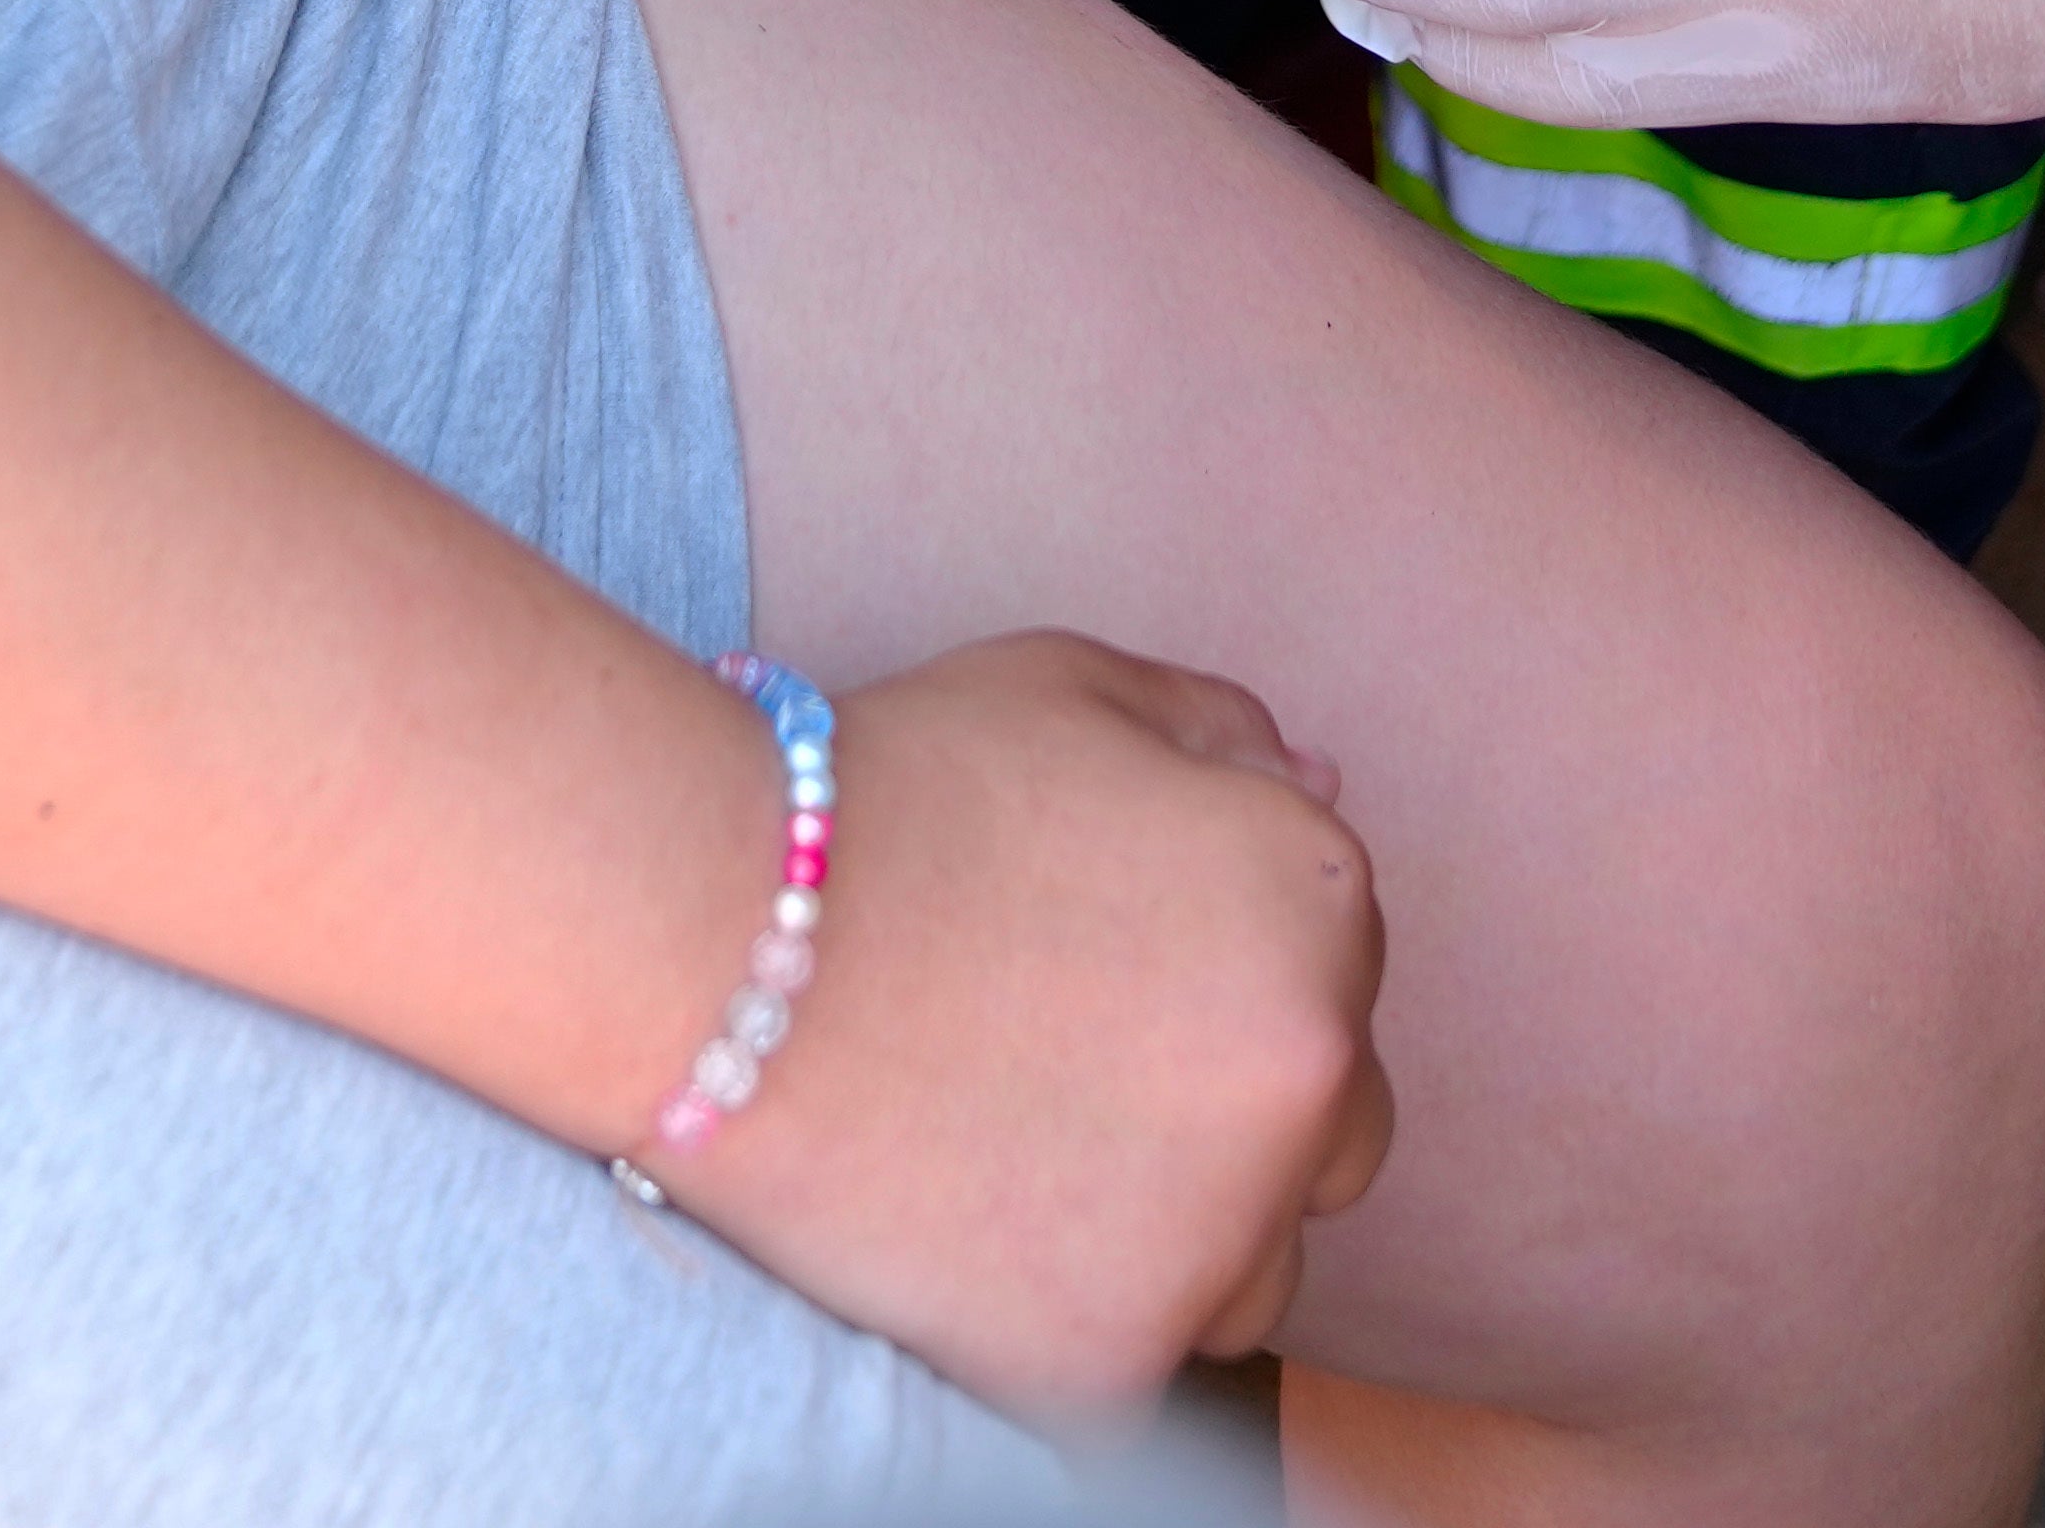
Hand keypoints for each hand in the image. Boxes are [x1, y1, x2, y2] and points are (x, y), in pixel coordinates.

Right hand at [658, 629, 1392, 1415]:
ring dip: (1187, 1228)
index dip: (1219, 966)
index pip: (1336, 965)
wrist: (707, 943)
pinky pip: (1151, 1355)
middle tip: (1075, 1073)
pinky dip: (1085, 1314)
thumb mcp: (1073, 690)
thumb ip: (1220, 734)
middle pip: (1334, 1121)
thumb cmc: (889, 799)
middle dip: (1238, 1102)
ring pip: (1264, 1263)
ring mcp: (1224, 1225)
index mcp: (1317, 901)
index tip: (1106, 972)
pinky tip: (986, 1236)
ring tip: (1026, 1158)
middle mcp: (1311, 1068)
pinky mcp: (1118, 1353)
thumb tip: (1321, 776)